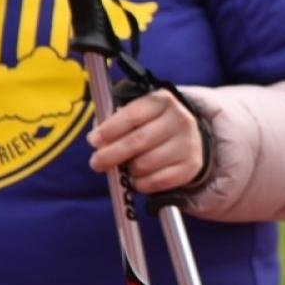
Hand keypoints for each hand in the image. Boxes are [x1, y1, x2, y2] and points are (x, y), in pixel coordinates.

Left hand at [86, 88, 203, 192]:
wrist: (187, 137)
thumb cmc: (151, 125)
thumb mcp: (137, 113)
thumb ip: (115, 120)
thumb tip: (98, 138)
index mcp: (162, 101)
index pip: (133, 114)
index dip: (110, 129)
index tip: (93, 140)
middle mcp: (179, 119)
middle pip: (138, 141)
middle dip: (111, 154)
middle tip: (96, 162)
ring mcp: (188, 143)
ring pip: (145, 164)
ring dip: (128, 170)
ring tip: (125, 167)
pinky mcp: (190, 166)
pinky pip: (157, 181)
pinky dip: (141, 183)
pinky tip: (138, 178)